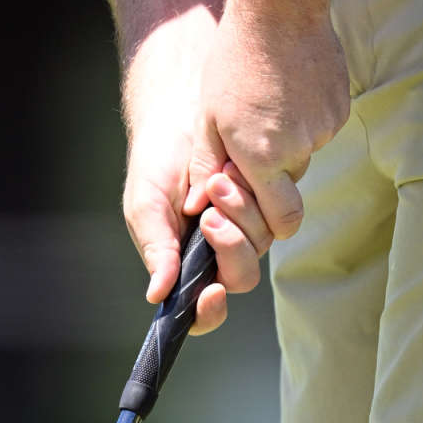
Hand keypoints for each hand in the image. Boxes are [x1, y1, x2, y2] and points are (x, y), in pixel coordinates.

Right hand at [122, 12, 273, 334]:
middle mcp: (219, 251)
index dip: (209, 311)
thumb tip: (158, 293)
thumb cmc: (157, 162)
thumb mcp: (146, 203)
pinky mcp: (268, 200)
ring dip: (240, 214)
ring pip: (260, 244)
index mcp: (186, 263)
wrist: (181, 112)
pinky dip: (256, 194)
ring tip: (217, 180)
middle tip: (210, 215)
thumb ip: (156, 247)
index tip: (212, 292)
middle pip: (240, 276)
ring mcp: (247, 226)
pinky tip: (233, 170)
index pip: (202, 309)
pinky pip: (277, 211)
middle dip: (229, 247)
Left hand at [190, 2, 349, 246]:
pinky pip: (320, 128)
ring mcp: (324, 129)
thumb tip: (198, 207)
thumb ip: (205, 165)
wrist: (280, 8)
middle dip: (271, 174)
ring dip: (286, 141)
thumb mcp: (207, 115)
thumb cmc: (234, 60)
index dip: (270, 219)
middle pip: (290, 185)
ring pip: (305, 154)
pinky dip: (304, 119)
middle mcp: (299, 149)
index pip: (282, 220)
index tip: (252, 199)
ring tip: (267, 101)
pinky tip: (287, 87)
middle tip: (249, 138)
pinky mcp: (340, 109)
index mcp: (262, 156)